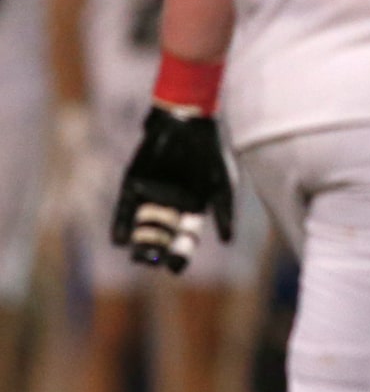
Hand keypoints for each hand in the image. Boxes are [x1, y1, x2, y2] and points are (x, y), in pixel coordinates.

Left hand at [111, 106, 233, 274]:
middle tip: (153, 263)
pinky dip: (121, 224)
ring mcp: (151, 195)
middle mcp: (171, 205)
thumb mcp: (223, 184)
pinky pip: (125, 208)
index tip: (174, 268)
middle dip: (158, 250)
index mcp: (194, 207)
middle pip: (162, 235)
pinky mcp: (132, 184)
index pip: (186, 237)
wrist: (186, 122)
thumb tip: (227, 241)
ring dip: (139, 241)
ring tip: (137, 257)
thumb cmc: (210, 153)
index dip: (181, 253)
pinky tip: (119, 240)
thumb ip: (225, 212)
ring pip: (143, 225)